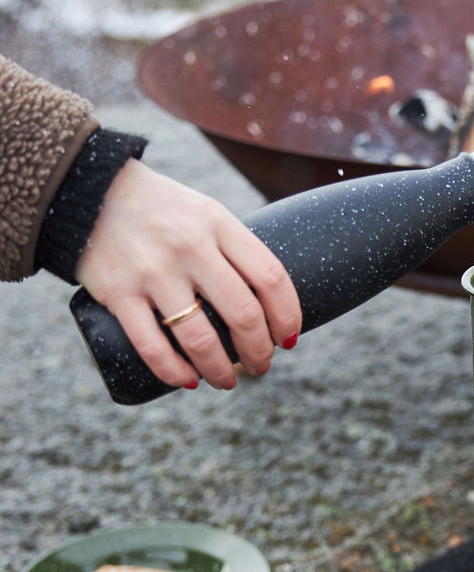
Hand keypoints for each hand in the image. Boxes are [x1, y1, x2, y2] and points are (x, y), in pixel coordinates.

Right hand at [75, 160, 301, 390]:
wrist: (88, 190)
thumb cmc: (161, 209)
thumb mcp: (205, 213)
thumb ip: (234, 249)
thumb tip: (269, 302)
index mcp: (218, 224)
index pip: (270, 277)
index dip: (288, 315)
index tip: (288, 338)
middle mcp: (190, 247)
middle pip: (243, 314)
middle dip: (260, 351)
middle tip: (261, 366)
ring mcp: (153, 271)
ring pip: (200, 339)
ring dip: (222, 370)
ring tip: (228, 381)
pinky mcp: (119, 293)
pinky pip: (152, 346)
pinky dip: (175, 372)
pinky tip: (189, 381)